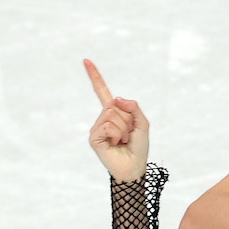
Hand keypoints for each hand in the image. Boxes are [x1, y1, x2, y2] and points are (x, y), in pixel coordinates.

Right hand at [84, 59, 149, 182]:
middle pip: (114, 104)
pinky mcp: (93, 137)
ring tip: (123, 140)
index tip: (86, 61)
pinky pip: (108, 126)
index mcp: (113, 113)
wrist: (134, 167)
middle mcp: (103, 118)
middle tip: (128, 134)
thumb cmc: (138, 147)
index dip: (95, 77)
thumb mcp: (142, 123)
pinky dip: (117, 134)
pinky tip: (116, 144)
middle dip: (127, 118)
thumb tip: (117, 98)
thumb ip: (134, 107)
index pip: (102, 92)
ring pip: (111, 114)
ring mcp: (97, 127)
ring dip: (123, 128)